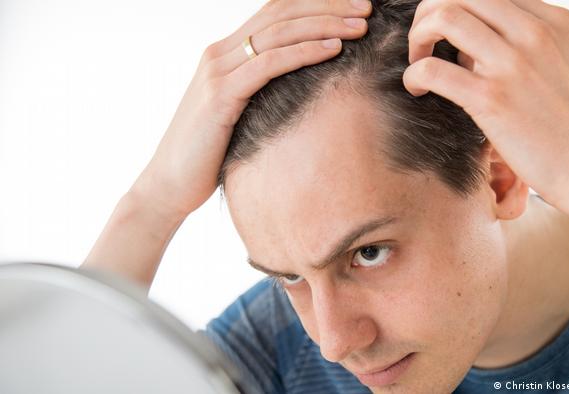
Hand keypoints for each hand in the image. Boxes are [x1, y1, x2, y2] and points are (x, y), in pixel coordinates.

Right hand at [131, 0, 371, 218]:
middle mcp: (220, 53)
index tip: (353, 6)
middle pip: (281, 14)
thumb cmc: (209, 154)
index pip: (275, 13)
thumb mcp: (238, 113)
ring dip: (324, 25)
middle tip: (366, 7)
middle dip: (328, 7)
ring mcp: (217, 72)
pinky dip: (303, 53)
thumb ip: (260, 93)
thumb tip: (299, 92)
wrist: (168, 184)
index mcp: (226, 53)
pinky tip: (333, 50)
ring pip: (278, 33)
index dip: (315, 4)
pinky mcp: (220, 96)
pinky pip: (268, 65)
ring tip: (360, 26)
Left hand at [402, 0, 568, 213]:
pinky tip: (418, 90)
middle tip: (423, 43)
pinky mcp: (494, 100)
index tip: (451, 37)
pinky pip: (433, 69)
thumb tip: (486, 49)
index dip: (460, 8)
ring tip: (418, 63)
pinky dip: (414, 75)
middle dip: (430, 12)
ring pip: (444, 16)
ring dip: (418, 37)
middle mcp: (535, 33)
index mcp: (556, 21)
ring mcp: (514, 64)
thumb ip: (536, 49)